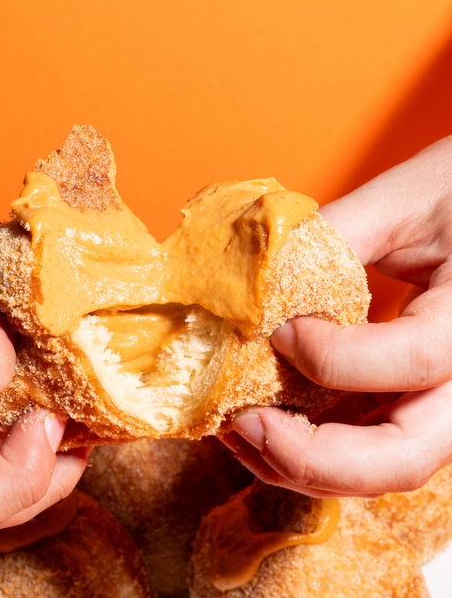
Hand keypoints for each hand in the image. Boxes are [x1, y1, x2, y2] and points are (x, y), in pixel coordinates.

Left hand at [223, 135, 451, 496]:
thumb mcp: (402, 200)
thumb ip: (335, 237)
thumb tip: (258, 284)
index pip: (413, 360)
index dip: (332, 356)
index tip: (278, 332)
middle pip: (402, 457)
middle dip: (311, 455)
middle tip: (244, 422)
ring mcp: (445, 400)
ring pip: (382, 468)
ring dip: (303, 464)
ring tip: (239, 430)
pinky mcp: (417, 402)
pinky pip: (368, 446)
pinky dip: (313, 449)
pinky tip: (265, 425)